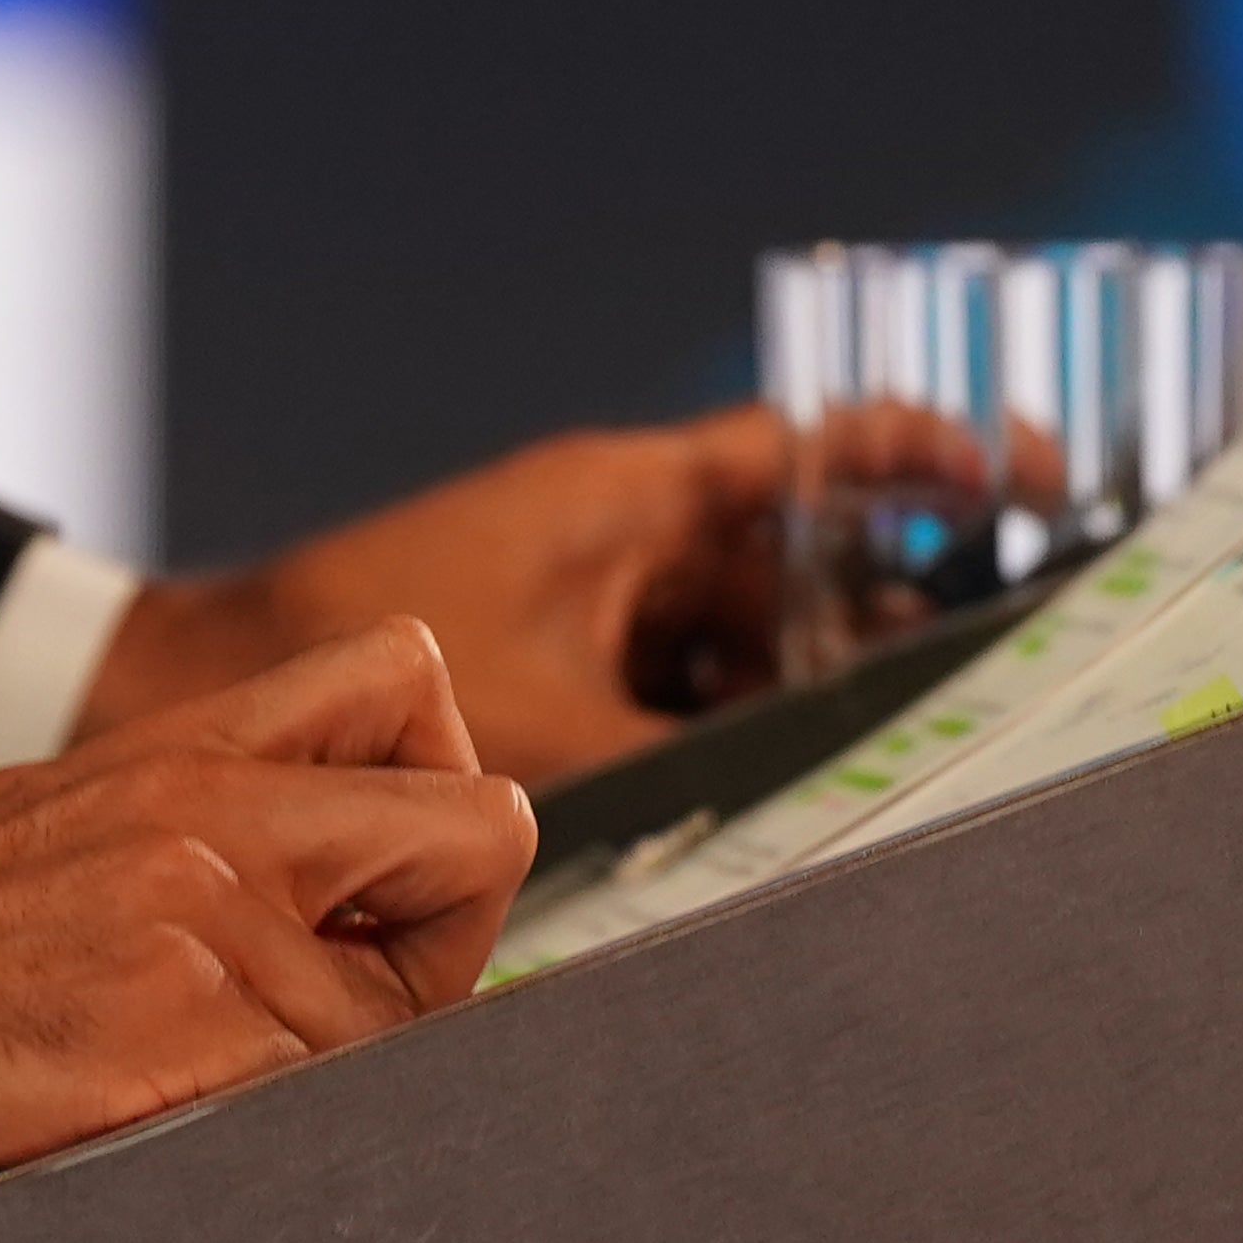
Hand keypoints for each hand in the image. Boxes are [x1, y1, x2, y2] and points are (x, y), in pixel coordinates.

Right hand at [0, 619, 534, 1242]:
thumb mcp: (59, 810)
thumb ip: (200, 815)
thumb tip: (319, 871)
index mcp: (185, 751)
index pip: (408, 686)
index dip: (425, 791)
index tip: (372, 875)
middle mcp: (217, 823)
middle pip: (486, 834)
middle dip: (444, 934)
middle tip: (352, 997)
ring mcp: (208, 940)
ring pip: (421, 1017)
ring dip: (348, 1069)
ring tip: (212, 1084)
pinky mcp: (188, 1061)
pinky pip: (334, 1115)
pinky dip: (283, 1144)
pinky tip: (178, 1133)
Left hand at [80, 401, 1059, 784]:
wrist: (215, 686)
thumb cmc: (361, 659)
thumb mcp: (557, 727)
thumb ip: (695, 758)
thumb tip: (820, 793)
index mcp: (629, 499)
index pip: (809, 449)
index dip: (925, 453)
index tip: (1027, 472)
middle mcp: (617, 538)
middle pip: (790, 563)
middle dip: (882, 617)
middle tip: (990, 666)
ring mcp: (587, 602)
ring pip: (737, 640)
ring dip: (802, 693)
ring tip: (898, 748)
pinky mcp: (555, 666)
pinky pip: (672, 690)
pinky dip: (722, 734)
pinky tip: (772, 792)